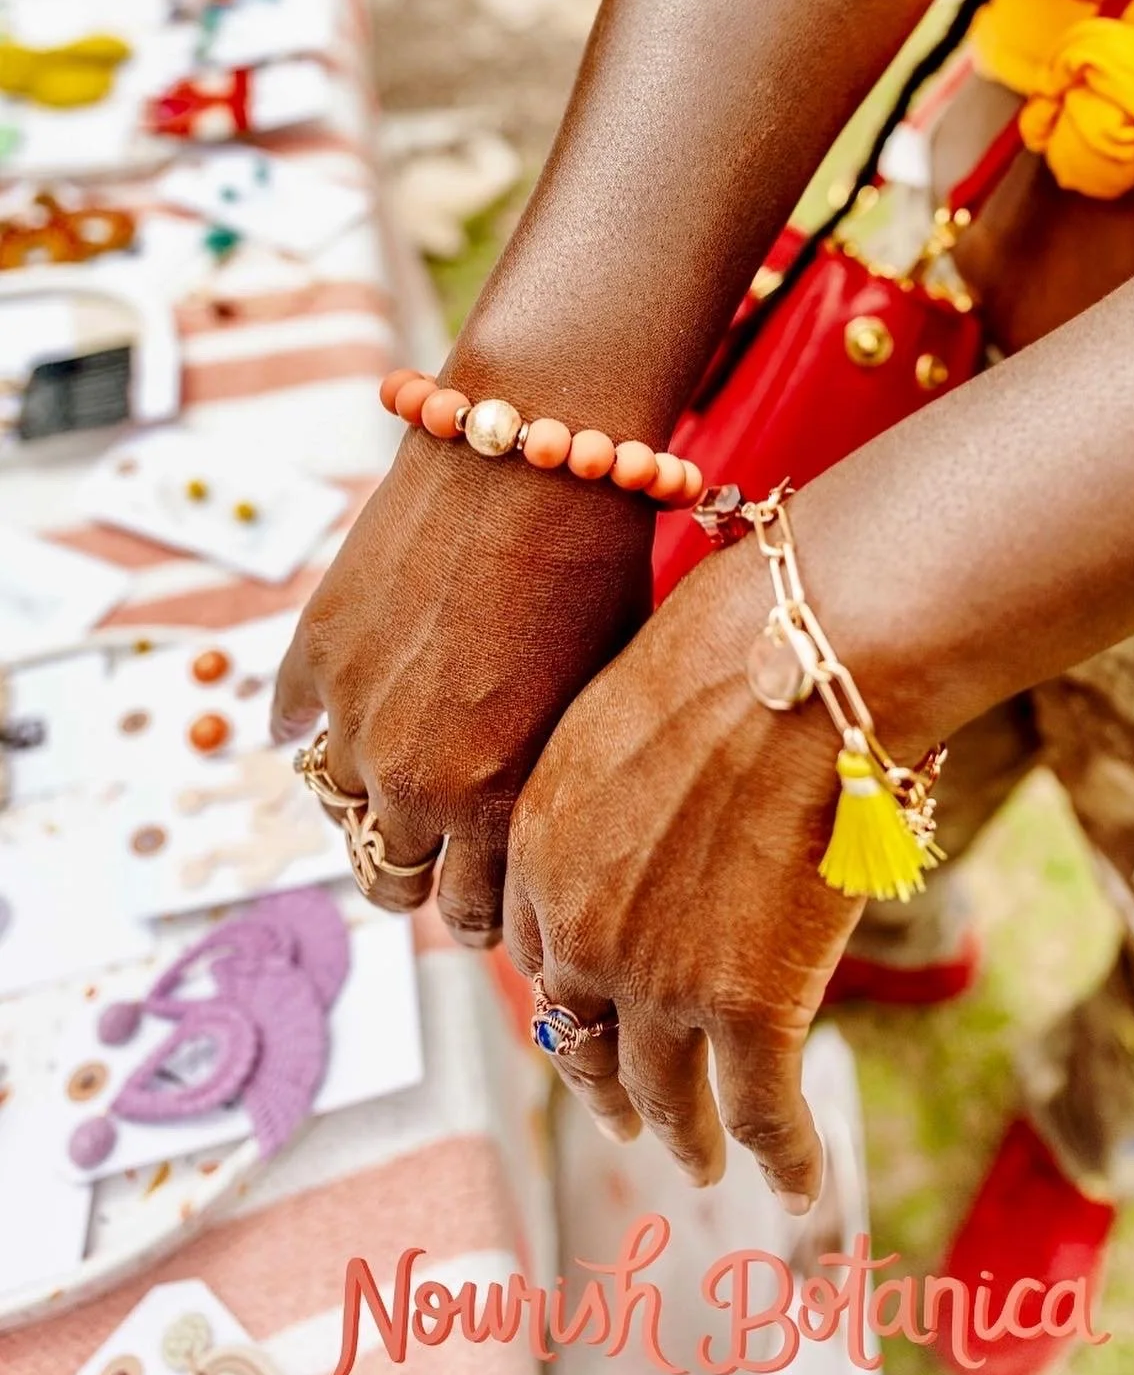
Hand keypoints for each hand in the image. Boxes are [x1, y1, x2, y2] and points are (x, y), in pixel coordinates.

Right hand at [271, 423, 653, 943]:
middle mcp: (412, 778)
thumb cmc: (597, 570)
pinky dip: (319, 723)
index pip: (469, 919)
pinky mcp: (313, 652)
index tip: (492, 900)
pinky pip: (294, 724)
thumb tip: (542, 837)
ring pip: (338, 810)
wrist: (532, 455)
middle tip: (443, 850)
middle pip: (393, 879)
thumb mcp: (599, 699)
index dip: (486, 916)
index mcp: (495, 803)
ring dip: (367, 801)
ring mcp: (351, 715)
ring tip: (401, 775)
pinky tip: (356, 705)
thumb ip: (554, 785)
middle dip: (422, 874)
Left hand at [504, 533, 863, 1212]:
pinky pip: (764, 1112)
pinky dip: (785, 1160)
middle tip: (631, 1115)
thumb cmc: (723, 648)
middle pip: (585, 1039)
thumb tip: (647, 799)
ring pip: (663, 1094)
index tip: (591, 1013)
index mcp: (536, 851)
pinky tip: (800, 1189)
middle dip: (607, 1086)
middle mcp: (579, 931)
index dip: (571, 995)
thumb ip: (611, 786)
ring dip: (684, 1137)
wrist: (796, 662)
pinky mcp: (748, 1008)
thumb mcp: (619, 712)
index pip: (542, 957)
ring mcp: (658, 980)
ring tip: (700, 1162)